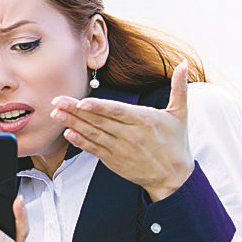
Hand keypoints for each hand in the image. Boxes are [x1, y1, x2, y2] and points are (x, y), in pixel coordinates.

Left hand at [50, 61, 193, 200]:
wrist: (173, 177)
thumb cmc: (176, 143)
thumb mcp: (181, 113)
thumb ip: (179, 87)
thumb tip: (184, 64)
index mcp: (144, 120)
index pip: (117, 111)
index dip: (98, 107)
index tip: (81, 102)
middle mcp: (130, 135)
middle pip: (99, 120)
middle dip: (75, 110)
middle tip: (57, 100)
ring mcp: (120, 149)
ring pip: (93, 134)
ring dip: (73, 123)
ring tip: (57, 113)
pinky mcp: (113, 160)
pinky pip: (94, 149)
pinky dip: (80, 142)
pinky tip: (68, 133)